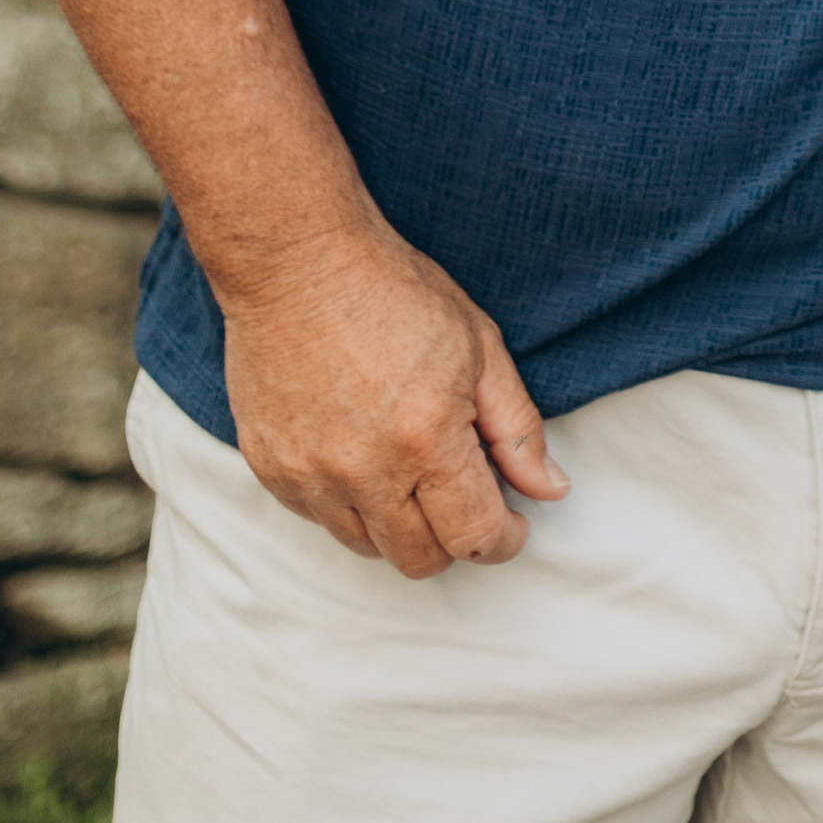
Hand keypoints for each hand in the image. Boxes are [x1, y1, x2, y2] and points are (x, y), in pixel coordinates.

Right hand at [218, 219, 569, 576]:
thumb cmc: (393, 292)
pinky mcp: (272, 472)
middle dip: (455, 538)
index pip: (475, 537)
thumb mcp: (480, 346)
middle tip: (463, 492)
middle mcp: (365, 471)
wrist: (296, 262)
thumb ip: (517, 429)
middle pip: (421, 560)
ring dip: (400, 525)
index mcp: (426, 439)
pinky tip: (363, 452)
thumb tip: (550, 490)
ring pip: (370, 548)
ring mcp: (310, 477)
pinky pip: (322, 520)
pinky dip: (351, 504)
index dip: (505, 539)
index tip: (511, 522)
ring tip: (410, 465)